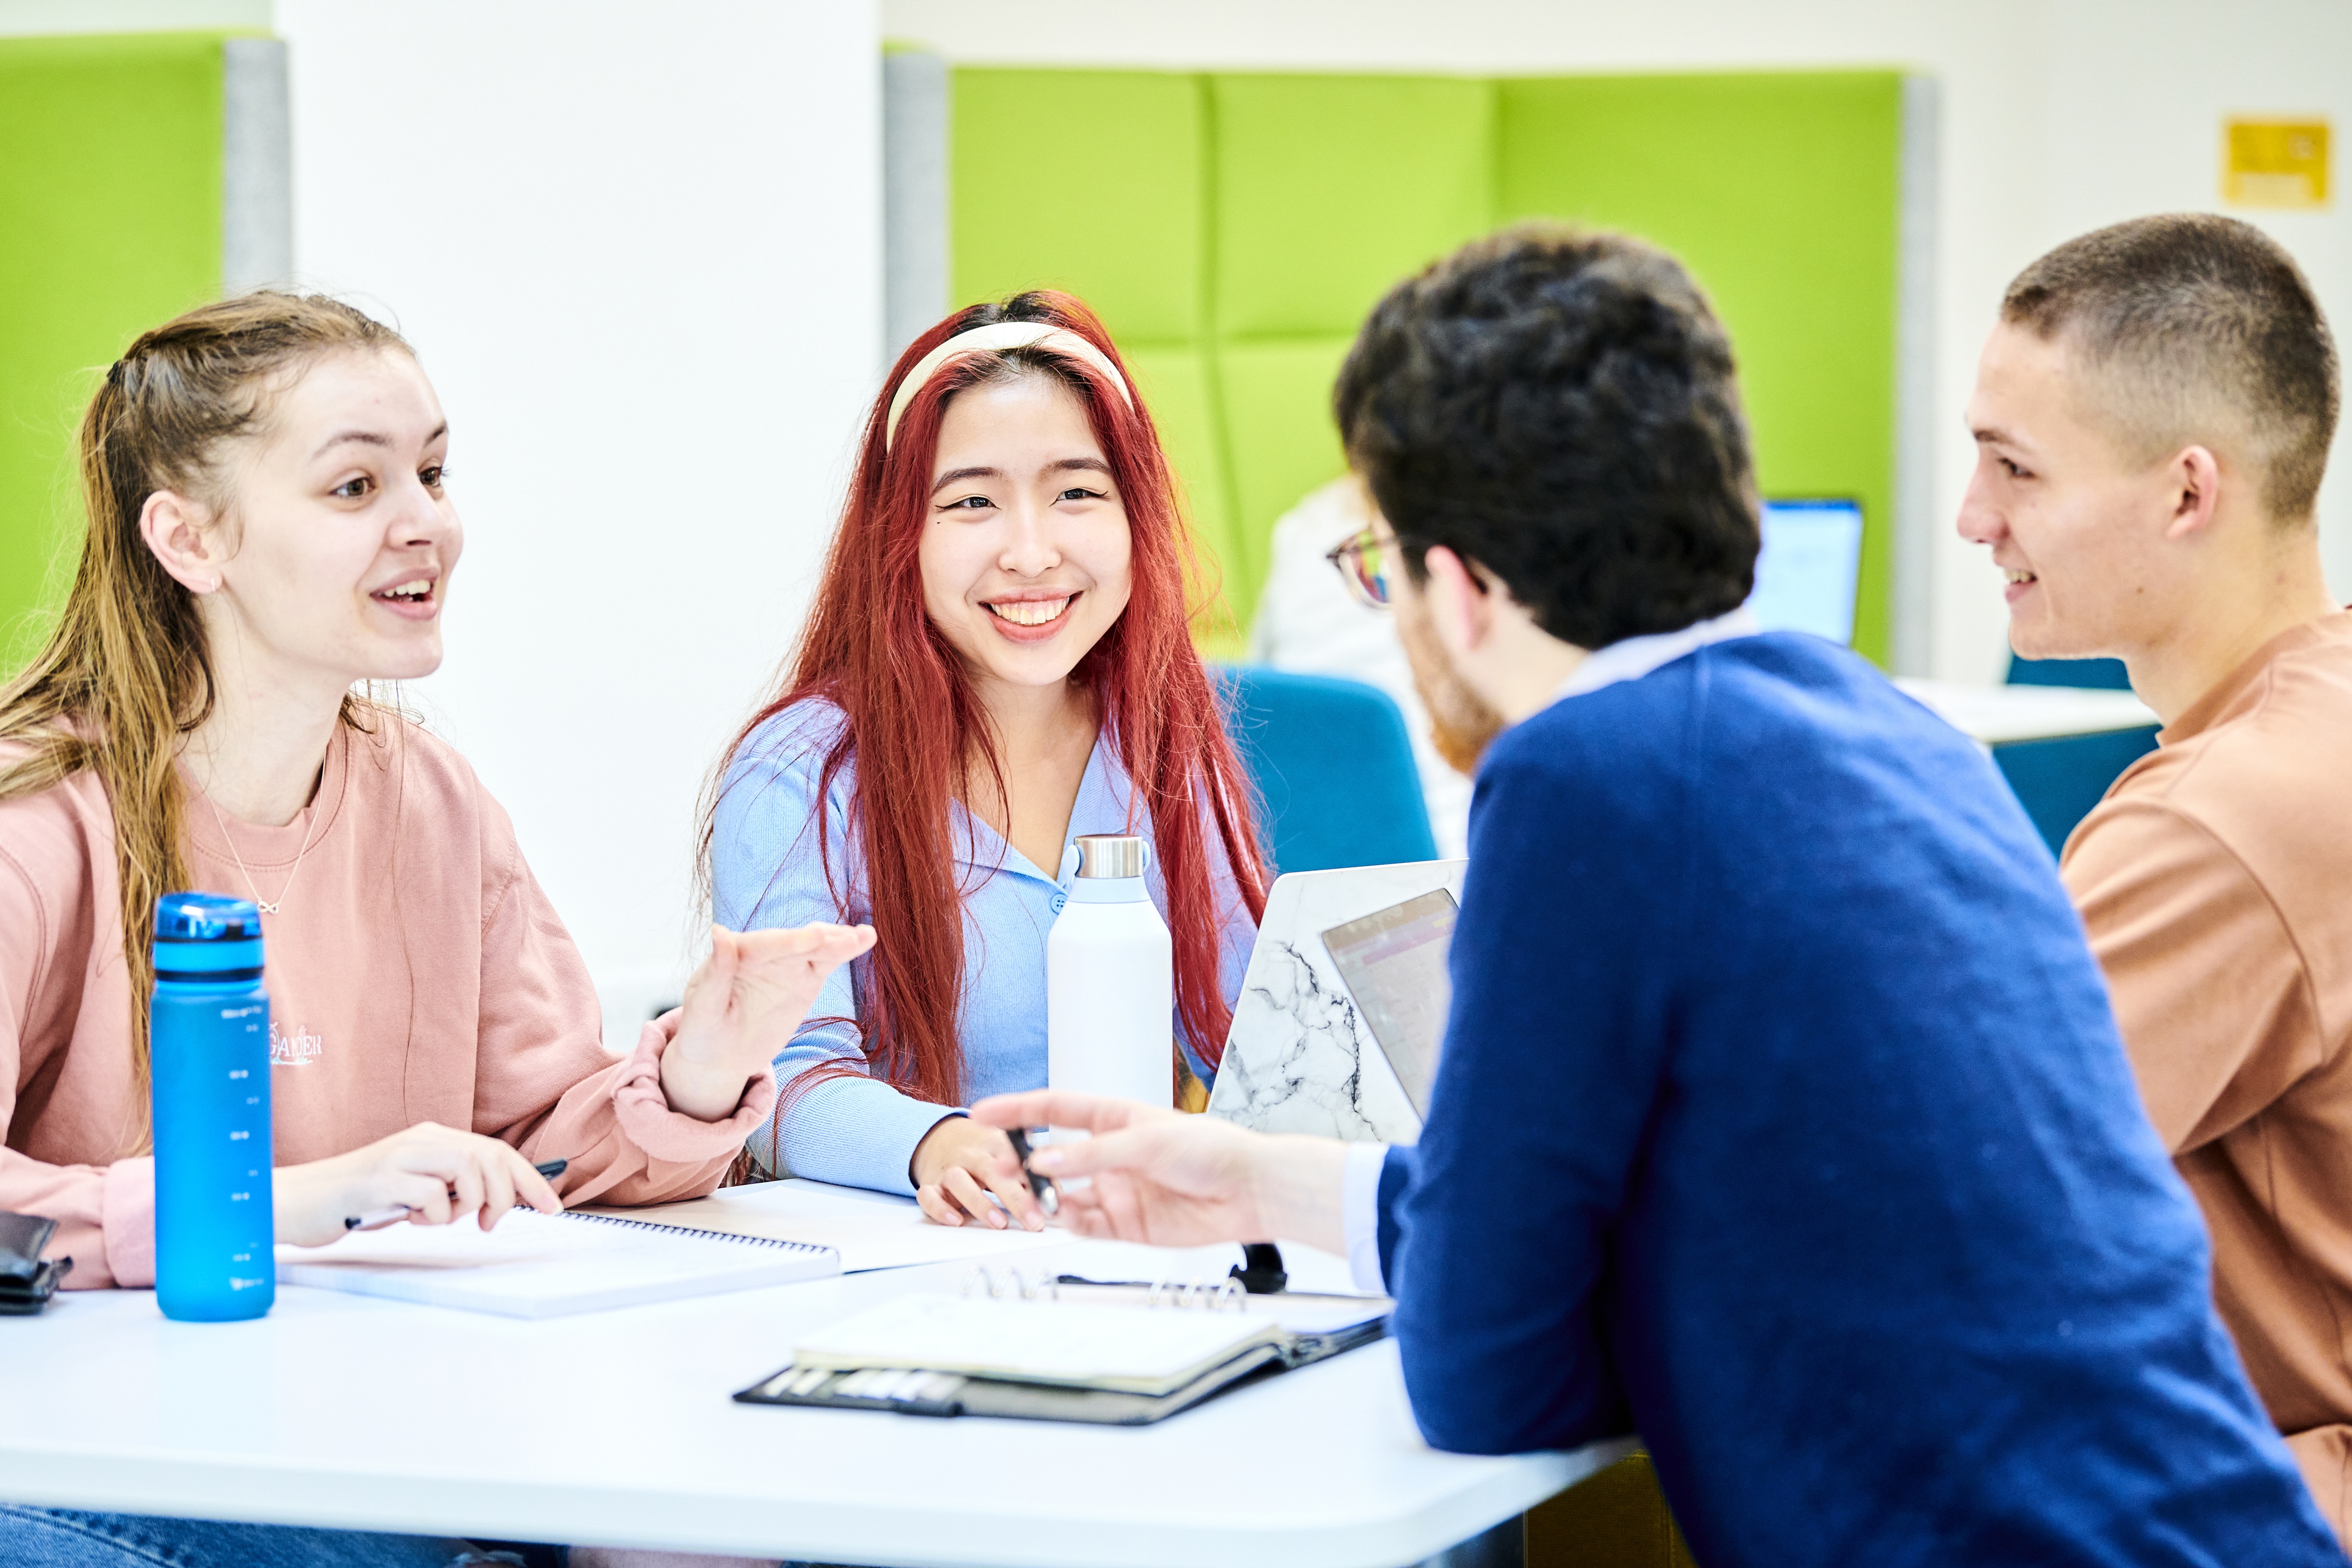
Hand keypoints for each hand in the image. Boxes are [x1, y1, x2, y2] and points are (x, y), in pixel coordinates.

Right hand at [273, 1121, 560, 1247]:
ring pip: (468, 1168)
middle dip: (509, 1193)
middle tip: (491, 1224)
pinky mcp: (379, 1180)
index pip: (495, 1151)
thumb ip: (449, 1189)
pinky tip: (408, 1220)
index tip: (551, 1206)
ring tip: (445, 1220)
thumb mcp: (412, 1191)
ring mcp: (400, 1156)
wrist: (294, 1202)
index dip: (529, 1178)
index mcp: (431, 1139)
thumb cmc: (355, 1202)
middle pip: (490, 1156)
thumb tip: (495, 1202)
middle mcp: (420, 1140)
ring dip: (470, 1203)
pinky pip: (431, 1194)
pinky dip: (432, 1216)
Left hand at [660, 922, 876, 1120]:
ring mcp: (786, 965)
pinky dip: (845, 951)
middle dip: (819, 940)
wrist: (720, 1058)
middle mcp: (762, 953)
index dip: (791, 941)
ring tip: (864, 936)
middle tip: (845, 937)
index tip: (816, 936)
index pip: (764, 945)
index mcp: (733, 956)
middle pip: (794, 943)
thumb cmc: (703, 1035)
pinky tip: (865, 939)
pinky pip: (826, 962)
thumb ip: (716, 973)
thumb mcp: (702, 1011)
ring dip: (839, 941)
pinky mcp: (805, 979)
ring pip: (814, 949)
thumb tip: (720, 932)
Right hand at [911, 1116, 1046, 1230]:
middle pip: (992, 1170)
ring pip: (959, 1180)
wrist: (940, 1137)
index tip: (1052, 1202)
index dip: (1035, 1179)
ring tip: (998, 1222)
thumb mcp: (1008, 1151)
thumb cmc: (983, 1150)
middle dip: (1015, 1198)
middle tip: (1033, 1221)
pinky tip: (957, 1220)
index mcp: (995, 1143)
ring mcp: (949, 1168)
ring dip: (980, 1202)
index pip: (1017, 1157)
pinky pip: (928, 1194)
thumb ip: (1032, 1173)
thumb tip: (1059, 1198)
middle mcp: (971, 1154)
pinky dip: (940, 1208)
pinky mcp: (931, 1182)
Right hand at [969, 1090, 1349, 1252]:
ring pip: (1061, 1194)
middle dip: (1021, 1162)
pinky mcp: (1125, 1224)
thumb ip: (1091, 1154)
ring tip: (1026, 1203)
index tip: (982, 1113)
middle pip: (1050, 1155)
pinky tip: (1058, 1221)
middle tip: (1002, 1170)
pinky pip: (1083, 1224)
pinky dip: (1065, 1223)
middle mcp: (1110, 1153)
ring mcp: (1115, 1189)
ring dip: (1040, 1198)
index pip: (1055, 1108)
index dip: (1018, 1110)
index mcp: (1115, 1118)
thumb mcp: (1147, 1142)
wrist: (1250, 1192)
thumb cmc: (1211, 1151)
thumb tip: (1042, 1159)